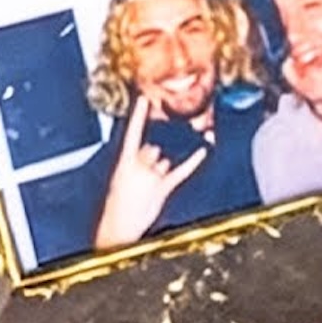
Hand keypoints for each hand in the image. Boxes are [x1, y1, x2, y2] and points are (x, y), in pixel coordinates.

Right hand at [94, 94, 207, 250]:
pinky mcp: (164, 188)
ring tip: (148, 188)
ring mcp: (152, 177)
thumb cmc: (118, 201)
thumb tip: (156, 152)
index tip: (144, 98)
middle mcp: (139, 165)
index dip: (139, 114)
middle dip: (151, 159)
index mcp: (123, 160)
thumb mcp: (121, 176)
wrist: (118, 225)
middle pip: (152, 149)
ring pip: (164, 161)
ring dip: (160, 170)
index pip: (132, 132)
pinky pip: (181, 171)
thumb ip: (137, 160)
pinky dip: (193, 161)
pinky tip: (203, 152)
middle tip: (140, 179)